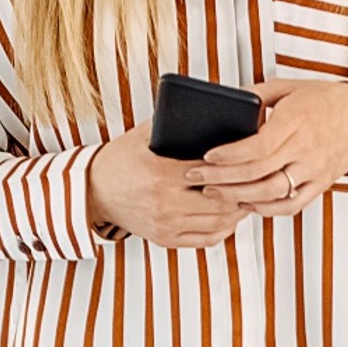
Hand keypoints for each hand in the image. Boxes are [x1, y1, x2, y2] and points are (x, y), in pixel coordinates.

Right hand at [85, 130, 246, 247]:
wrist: (92, 192)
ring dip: (237, 212)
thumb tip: (202, 106)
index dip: (234, 169)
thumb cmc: (119, 161)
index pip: (211, 173)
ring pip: (218, 224)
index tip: (248, 161)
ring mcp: (165, 225)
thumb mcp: (142, 136)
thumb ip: (170, 123)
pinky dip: (222, 229)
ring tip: (246, 198)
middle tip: (255, 181)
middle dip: (242, 192)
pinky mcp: (165, 239)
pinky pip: (205, 239)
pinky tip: (229, 217)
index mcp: (161, 174)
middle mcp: (165, 204)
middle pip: (221, 202)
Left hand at [193, 79, 347, 215]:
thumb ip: (257, 95)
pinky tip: (246, 202)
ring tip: (214, 192)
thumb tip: (224, 102)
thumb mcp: (288, 87)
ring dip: (239, 196)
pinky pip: (291, 205)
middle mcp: (307, 148)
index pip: (259, 146)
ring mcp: (315, 170)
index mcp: (296, 121)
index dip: (231, 156)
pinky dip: (266, 209)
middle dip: (223, 178)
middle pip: (259, 172)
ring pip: (272, 193)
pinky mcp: (321, 185)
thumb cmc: (321, 99)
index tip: (207, 156)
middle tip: (197, 177)